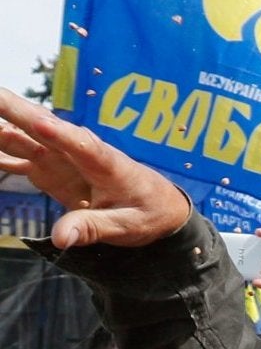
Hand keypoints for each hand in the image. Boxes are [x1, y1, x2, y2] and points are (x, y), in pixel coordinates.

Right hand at [0, 88, 190, 249]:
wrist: (157, 206)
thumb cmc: (147, 212)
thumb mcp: (126, 226)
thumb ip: (93, 228)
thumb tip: (61, 239)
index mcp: (106, 163)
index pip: (83, 146)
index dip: (62, 135)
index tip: (40, 124)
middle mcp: (79, 153)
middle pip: (45, 127)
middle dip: (16, 110)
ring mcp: (61, 158)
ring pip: (26, 136)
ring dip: (1, 126)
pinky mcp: (50, 168)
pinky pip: (19, 157)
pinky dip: (0, 152)